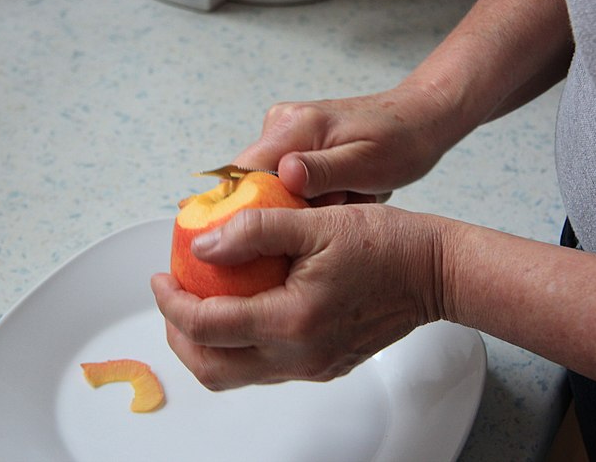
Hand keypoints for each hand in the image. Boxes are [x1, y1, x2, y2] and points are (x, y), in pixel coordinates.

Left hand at [151, 204, 446, 389]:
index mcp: (292, 321)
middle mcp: (299, 357)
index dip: (170, 303)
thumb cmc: (386, 243)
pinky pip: (266, 368)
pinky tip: (243, 309)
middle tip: (171, 298)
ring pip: (237, 375)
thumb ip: (253, 230)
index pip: (206, 326)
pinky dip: (240, 345)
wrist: (435, 272)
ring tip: (200, 304)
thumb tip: (202, 246)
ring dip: (207, 345)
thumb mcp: (314, 221)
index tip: (161, 278)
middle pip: (212, 369)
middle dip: (178, 336)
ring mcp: (312, 367)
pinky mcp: (324, 366)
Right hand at [233, 86, 454, 205]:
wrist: (419, 118)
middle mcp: (281, 124)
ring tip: (347, 195)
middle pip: (254, 184)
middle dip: (289, 207)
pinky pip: (288, 181)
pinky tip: (343, 191)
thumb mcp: (367, 163)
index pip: (241, 173)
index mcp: (294, 125)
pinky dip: (313, 196)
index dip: (245, 209)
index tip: (275, 230)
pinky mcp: (295, 143)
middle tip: (338, 202)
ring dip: (306, 203)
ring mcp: (286, 132)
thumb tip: (284, 176)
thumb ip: (323, 171)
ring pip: (273, 186)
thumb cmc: (401, 139)